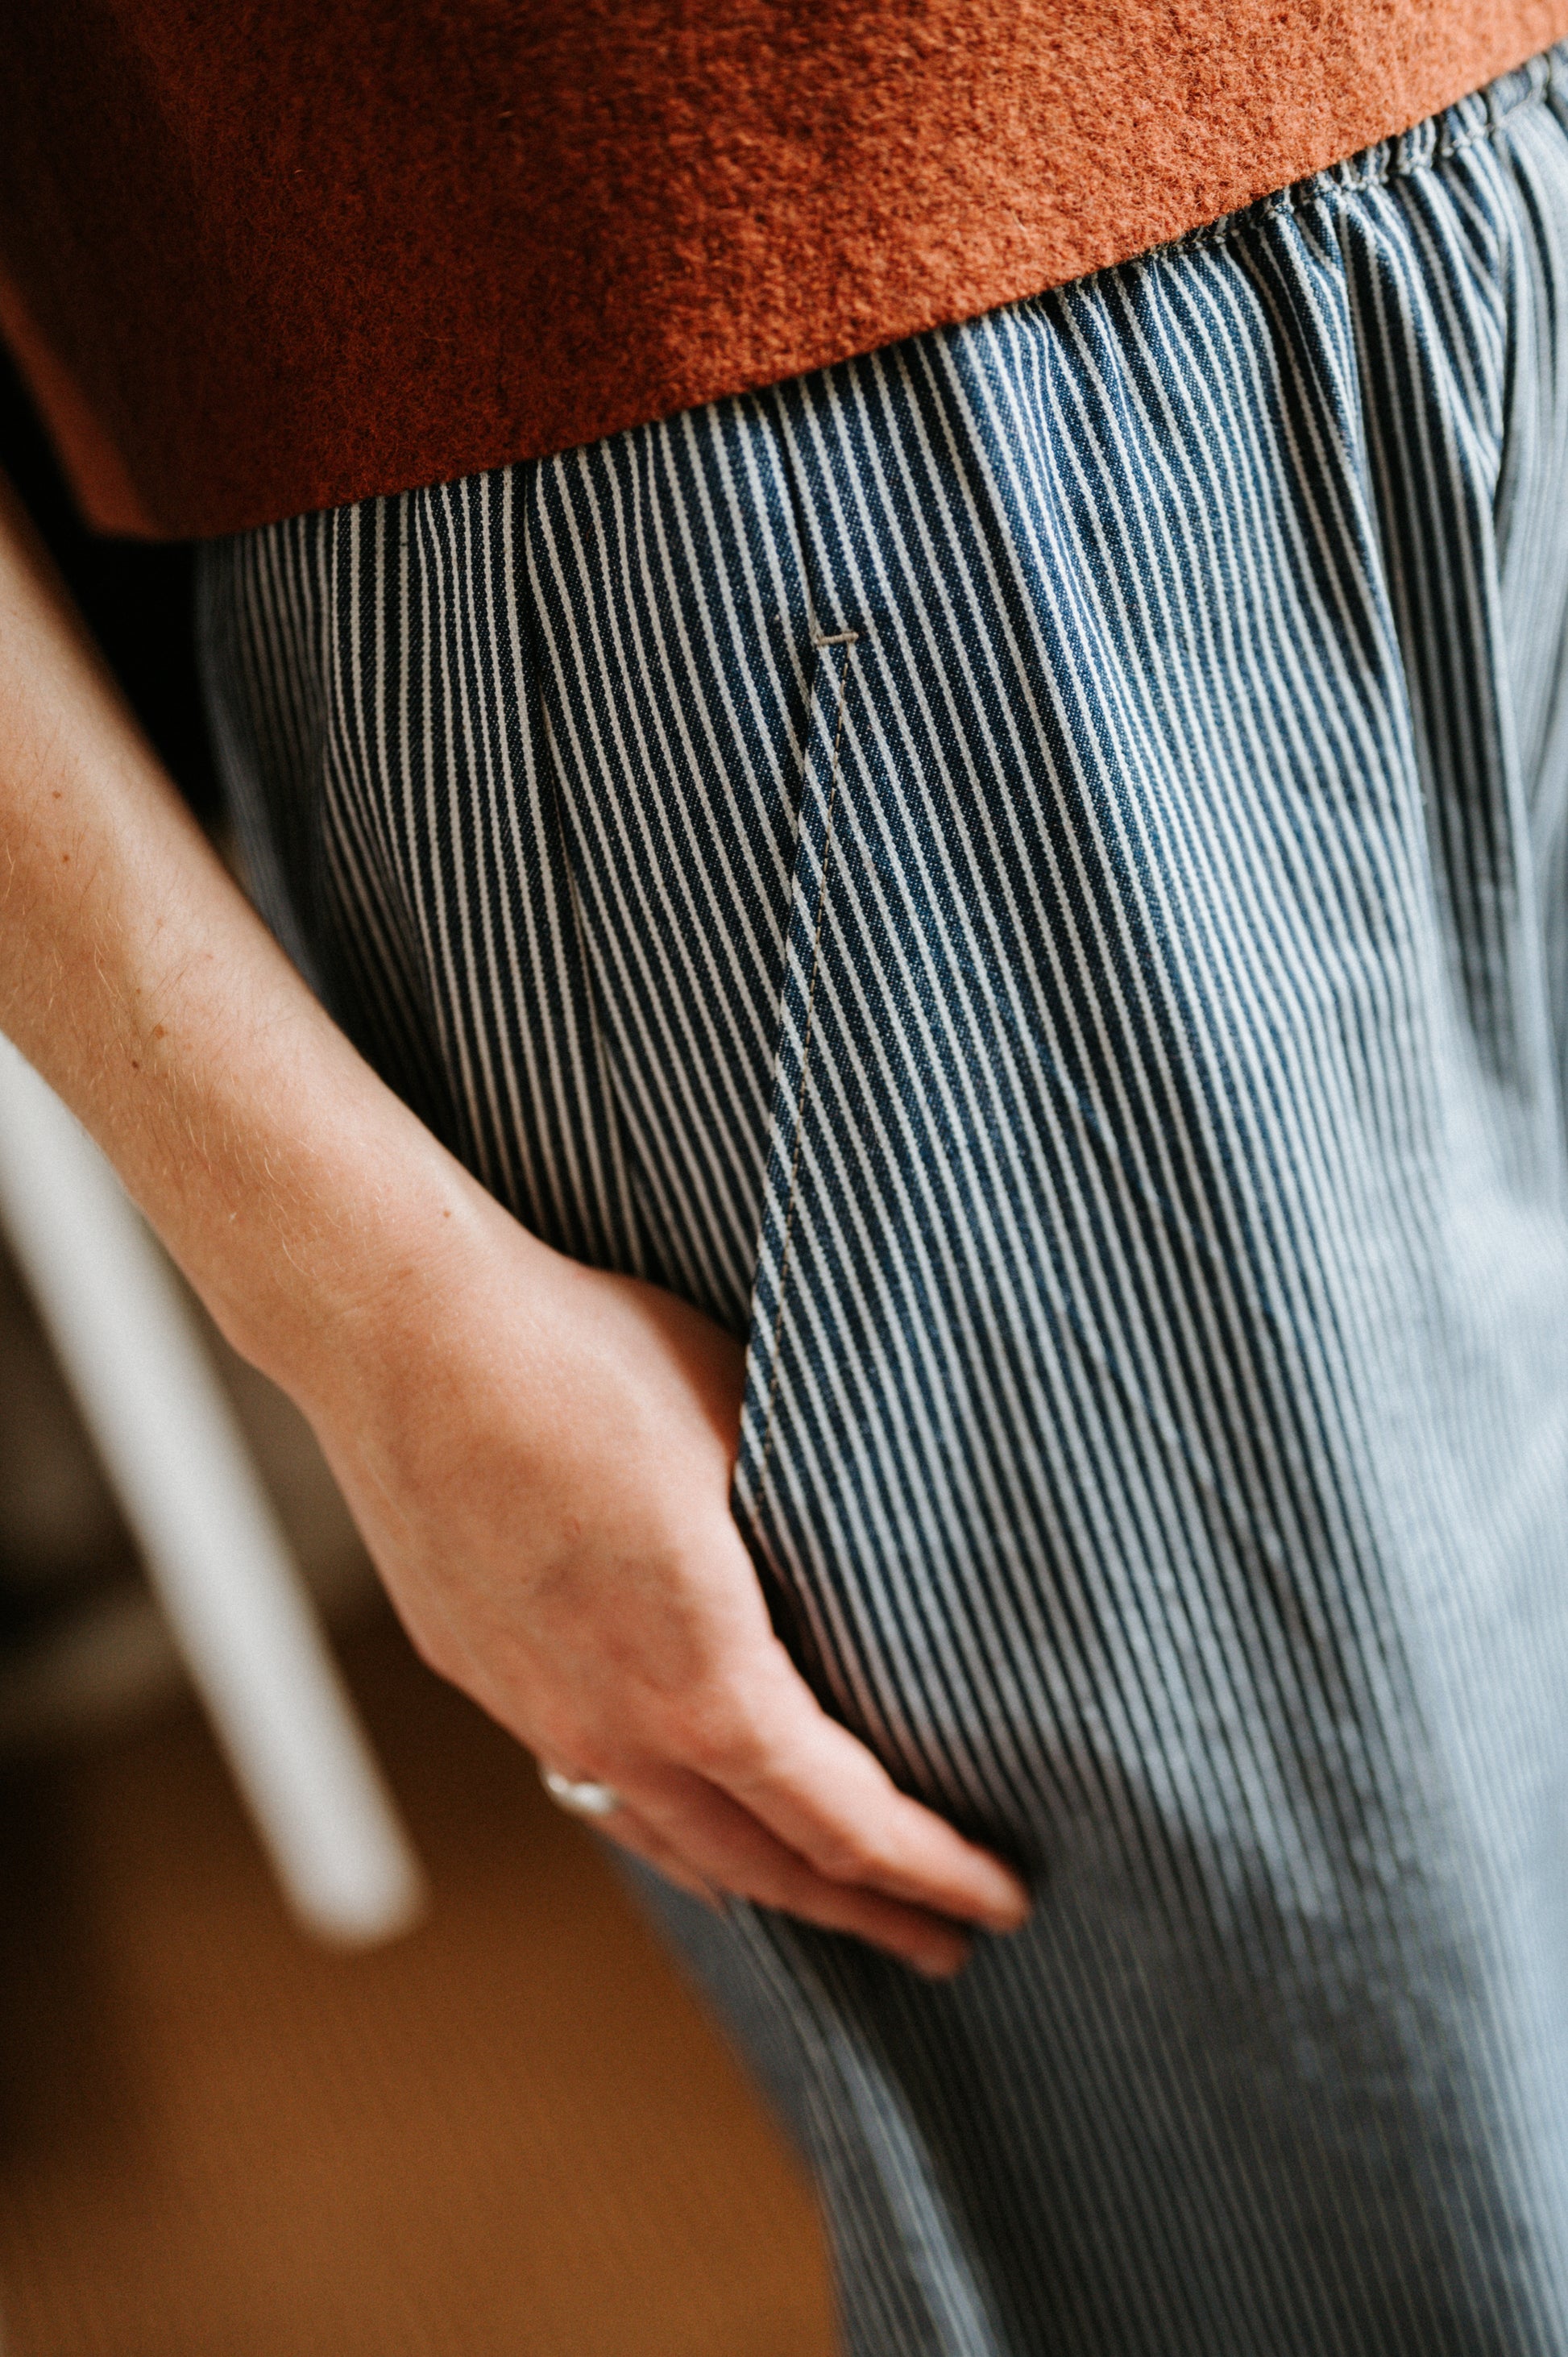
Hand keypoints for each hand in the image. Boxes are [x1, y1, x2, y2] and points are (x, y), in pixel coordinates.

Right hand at [308, 1196, 1031, 1976]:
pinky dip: (663, 1831)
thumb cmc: (588, 1360)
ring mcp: (534, 1707)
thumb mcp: (752, 1433)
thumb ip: (813, 1540)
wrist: (403, 1331)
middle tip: (939, 1945)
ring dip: (762, 1884)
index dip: (932, 1873)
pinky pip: (593, 1787)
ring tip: (823, 1904)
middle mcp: (613, 1728)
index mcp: (704, 1684)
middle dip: (866, 1912)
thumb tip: (879, 1585)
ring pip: (668, 1843)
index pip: (846, 1824)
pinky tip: (674, 1823)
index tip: (1000, 1902)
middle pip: (764, 1864)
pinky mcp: (478, 1667)